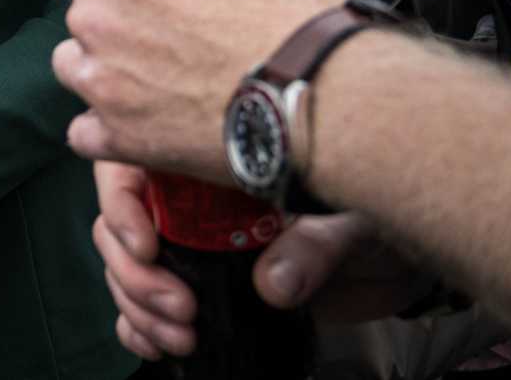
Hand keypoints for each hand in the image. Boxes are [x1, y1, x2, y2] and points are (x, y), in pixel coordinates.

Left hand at [53, 0, 349, 181]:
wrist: (329, 97)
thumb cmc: (297, 7)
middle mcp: (96, 16)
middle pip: (94, 9)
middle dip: (126, 17)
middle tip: (186, 35)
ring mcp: (102, 80)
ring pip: (79, 65)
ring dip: (107, 68)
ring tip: (161, 77)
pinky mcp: (118, 137)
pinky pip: (86, 132)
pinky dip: (108, 128)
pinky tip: (145, 121)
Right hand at [92, 160, 421, 360]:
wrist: (392, 263)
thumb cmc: (365, 218)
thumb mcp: (347, 219)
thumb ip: (311, 245)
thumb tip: (273, 284)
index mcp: (204, 164)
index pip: (130, 168)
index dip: (121, 206)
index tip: (146, 247)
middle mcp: (185, 203)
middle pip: (117, 228)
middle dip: (135, 274)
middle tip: (181, 308)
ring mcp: (188, 249)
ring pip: (124, 271)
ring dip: (138, 307)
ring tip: (182, 337)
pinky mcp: (199, 290)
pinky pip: (143, 306)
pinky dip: (138, 328)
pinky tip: (153, 346)